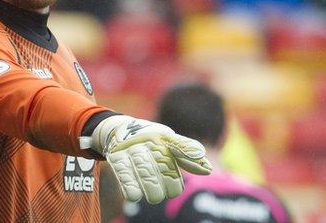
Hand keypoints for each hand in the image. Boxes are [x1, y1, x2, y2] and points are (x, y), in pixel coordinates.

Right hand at [80, 115, 211, 203]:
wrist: (117, 129)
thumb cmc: (150, 140)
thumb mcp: (168, 143)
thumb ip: (186, 156)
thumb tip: (209, 170)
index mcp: (164, 137)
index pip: (179, 146)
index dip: (190, 153)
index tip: (206, 168)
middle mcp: (149, 140)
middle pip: (163, 164)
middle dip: (169, 182)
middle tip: (169, 192)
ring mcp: (132, 147)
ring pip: (145, 171)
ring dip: (151, 188)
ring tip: (155, 197)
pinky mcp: (116, 156)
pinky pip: (124, 173)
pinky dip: (131, 187)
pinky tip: (135, 196)